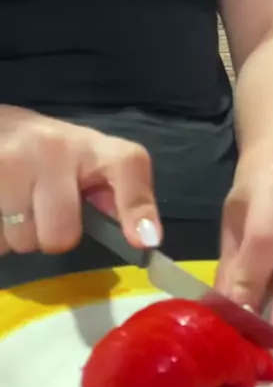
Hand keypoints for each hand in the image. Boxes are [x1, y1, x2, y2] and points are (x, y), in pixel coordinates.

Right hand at [0, 106, 160, 255]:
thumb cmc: (44, 149)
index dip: (138, 205)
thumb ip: (110, 192)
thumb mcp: (84, 159)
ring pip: (22, 241)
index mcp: (90, 145)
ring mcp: (12, 162)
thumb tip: (142, 235)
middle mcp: (53, 149)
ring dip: (18, 235)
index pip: (127, 166)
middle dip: (51, 235)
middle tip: (43, 213)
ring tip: (16, 204)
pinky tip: (1, 207)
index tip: (144, 241)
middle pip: (61, 234)